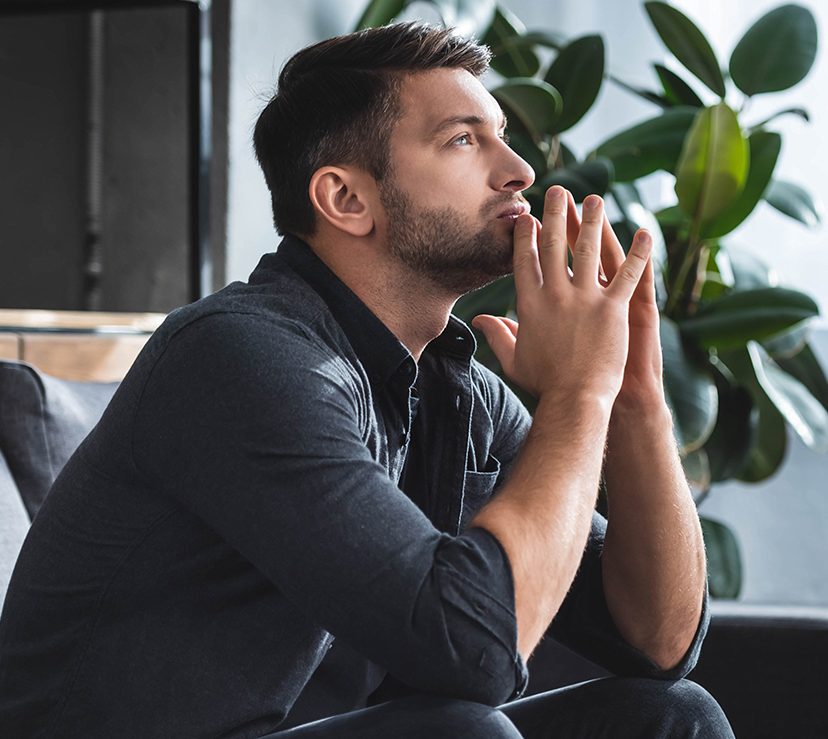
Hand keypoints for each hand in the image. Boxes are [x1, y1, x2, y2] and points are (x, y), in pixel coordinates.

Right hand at [472, 186, 652, 403]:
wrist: (574, 401)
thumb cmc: (544, 384)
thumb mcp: (513, 359)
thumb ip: (498, 334)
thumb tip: (481, 320)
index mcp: (530, 305)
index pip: (525, 260)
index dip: (527, 235)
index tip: (529, 216)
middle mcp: (555, 295)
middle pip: (553, 245)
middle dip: (555, 214)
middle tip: (559, 191)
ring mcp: (585, 300)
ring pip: (589, 250)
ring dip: (592, 221)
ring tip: (595, 199)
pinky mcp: (612, 309)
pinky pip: (628, 274)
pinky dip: (639, 253)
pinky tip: (645, 233)